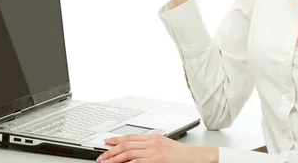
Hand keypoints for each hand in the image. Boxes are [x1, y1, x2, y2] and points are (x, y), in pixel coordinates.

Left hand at [96, 134, 217, 162]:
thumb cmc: (183, 154)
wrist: (195, 156)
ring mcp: (153, 152)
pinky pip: (137, 162)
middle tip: (101, 156)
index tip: (107, 142)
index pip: (130, 137)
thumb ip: (152, 146)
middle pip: (126, 144)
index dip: (116, 139)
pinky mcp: (156, 160)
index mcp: (153, 137)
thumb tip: (138, 150)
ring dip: (114, 159)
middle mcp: (152, 142)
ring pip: (128, 153)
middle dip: (111, 151)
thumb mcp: (165, 145)